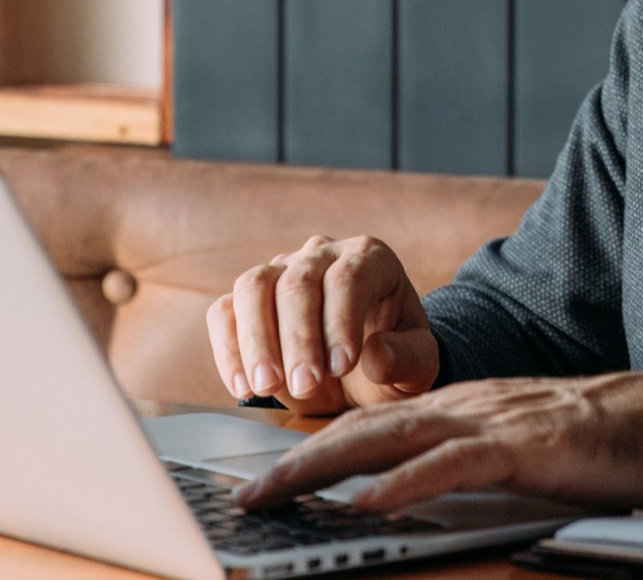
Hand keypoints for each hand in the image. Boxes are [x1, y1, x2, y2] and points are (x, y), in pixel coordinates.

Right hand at [206, 235, 437, 415]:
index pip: (349, 277)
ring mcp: (281, 271)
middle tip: (305, 386)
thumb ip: (406, 359)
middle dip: (298, 338)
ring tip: (266, 386)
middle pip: (298, 282)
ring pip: (253, 287)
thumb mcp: (418, 366)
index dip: (341, 321)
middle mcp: (322, 255)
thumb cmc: (394, 358)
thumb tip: (376, 355)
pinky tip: (243, 386)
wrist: (364, 369)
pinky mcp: (248, 299)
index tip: (341, 366)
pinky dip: (228, 349)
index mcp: (371, 259)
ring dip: (256, 339)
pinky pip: (224, 313)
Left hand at [234, 367, 642, 513]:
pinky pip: (452, 464)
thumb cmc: (599, 440)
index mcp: (457, 407)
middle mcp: (463, 405)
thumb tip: (406, 491)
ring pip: (390, 438)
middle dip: (295, 461)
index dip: (309, 450)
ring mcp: (492, 420)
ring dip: (325, 467)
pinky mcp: (525, 445)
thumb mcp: (514, 447)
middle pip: (361, 427)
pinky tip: (367, 502)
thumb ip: (462, 460)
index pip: (367, 425)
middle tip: (245, 497)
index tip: (264, 482)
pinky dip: (403, 483)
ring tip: (278, 495)